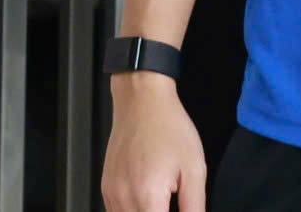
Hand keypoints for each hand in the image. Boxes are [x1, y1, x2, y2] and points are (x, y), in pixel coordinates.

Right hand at [102, 75, 205, 211]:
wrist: (142, 101)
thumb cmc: (167, 126)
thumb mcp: (194, 168)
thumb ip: (194, 205)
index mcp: (148, 196)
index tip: (179, 208)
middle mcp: (124, 198)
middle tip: (171, 201)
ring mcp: (112, 194)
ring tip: (161, 200)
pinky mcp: (106, 188)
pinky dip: (132, 211)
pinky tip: (147, 200)